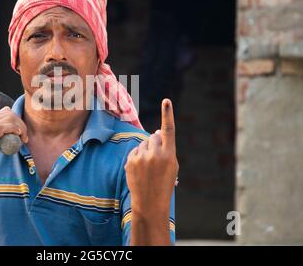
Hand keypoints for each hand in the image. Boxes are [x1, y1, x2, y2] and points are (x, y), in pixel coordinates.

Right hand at [0, 106, 28, 184]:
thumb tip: (7, 109)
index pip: (6, 112)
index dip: (17, 121)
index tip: (21, 133)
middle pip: (9, 115)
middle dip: (21, 124)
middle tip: (24, 137)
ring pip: (9, 119)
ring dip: (21, 128)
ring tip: (22, 139)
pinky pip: (5, 127)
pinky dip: (15, 129)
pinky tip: (18, 135)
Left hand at [125, 99, 178, 214]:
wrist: (150, 202)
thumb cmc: (164, 183)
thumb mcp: (171, 166)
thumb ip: (165, 148)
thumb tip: (155, 132)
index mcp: (169, 154)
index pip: (168, 130)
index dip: (167, 114)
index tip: (166, 101)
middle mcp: (155, 154)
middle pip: (153, 137)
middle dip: (155, 143)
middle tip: (157, 159)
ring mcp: (141, 157)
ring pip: (143, 144)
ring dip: (146, 151)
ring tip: (149, 168)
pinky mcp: (130, 161)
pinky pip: (134, 151)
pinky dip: (138, 157)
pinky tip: (141, 170)